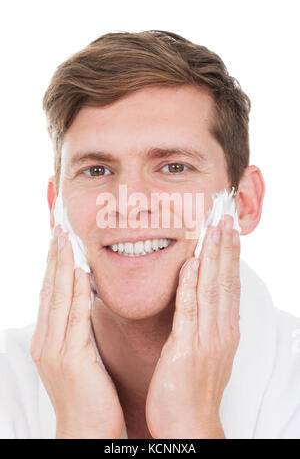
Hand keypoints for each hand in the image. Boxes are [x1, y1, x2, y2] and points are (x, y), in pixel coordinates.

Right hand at [30, 226, 123, 438]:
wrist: (86, 433)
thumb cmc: (89, 395)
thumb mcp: (80, 357)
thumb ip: (78, 330)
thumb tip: (86, 303)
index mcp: (48, 340)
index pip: (50, 294)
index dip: (54, 266)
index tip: (60, 241)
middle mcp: (46, 341)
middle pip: (50, 290)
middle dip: (54, 258)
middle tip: (58, 229)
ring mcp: (55, 350)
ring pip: (58, 298)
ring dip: (62, 266)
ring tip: (65, 239)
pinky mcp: (71, 358)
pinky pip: (74, 317)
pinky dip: (76, 292)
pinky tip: (80, 272)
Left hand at [146, 214, 240, 438]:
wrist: (188, 426)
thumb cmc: (190, 390)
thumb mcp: (203, 352)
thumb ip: (203, 324)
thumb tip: (200, 300)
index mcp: (224, 331)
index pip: (229, 285)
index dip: (230, 256)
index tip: (229, 231)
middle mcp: (220, 332)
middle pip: (225, 281)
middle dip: (226, 247)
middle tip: (226, 217)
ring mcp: (206, 340)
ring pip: (212, 289)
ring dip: (214, 257)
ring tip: (215, 228)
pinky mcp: (186, 350)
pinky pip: (190, 311)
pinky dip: (192, 285)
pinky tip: (193, 264)